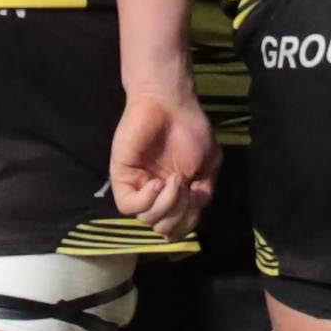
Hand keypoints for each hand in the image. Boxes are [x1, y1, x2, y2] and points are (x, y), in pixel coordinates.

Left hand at [107, 87, 216, 233]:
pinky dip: (146, 200)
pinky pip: (129, 206)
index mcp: (176, 194)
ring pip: (148, 219)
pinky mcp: (122, 178)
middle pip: (165, 227)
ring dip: (166, 205)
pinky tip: (157, 183)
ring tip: (174, 179)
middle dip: (180, 213)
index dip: (188, 222)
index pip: (179, 227)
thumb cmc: (190, 130)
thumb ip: (201, 195)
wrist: (169, 103)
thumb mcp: (208, 166)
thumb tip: (186, 215)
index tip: (196, 196)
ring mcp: (139, 187)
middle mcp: (157, 195)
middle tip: (185, 185)